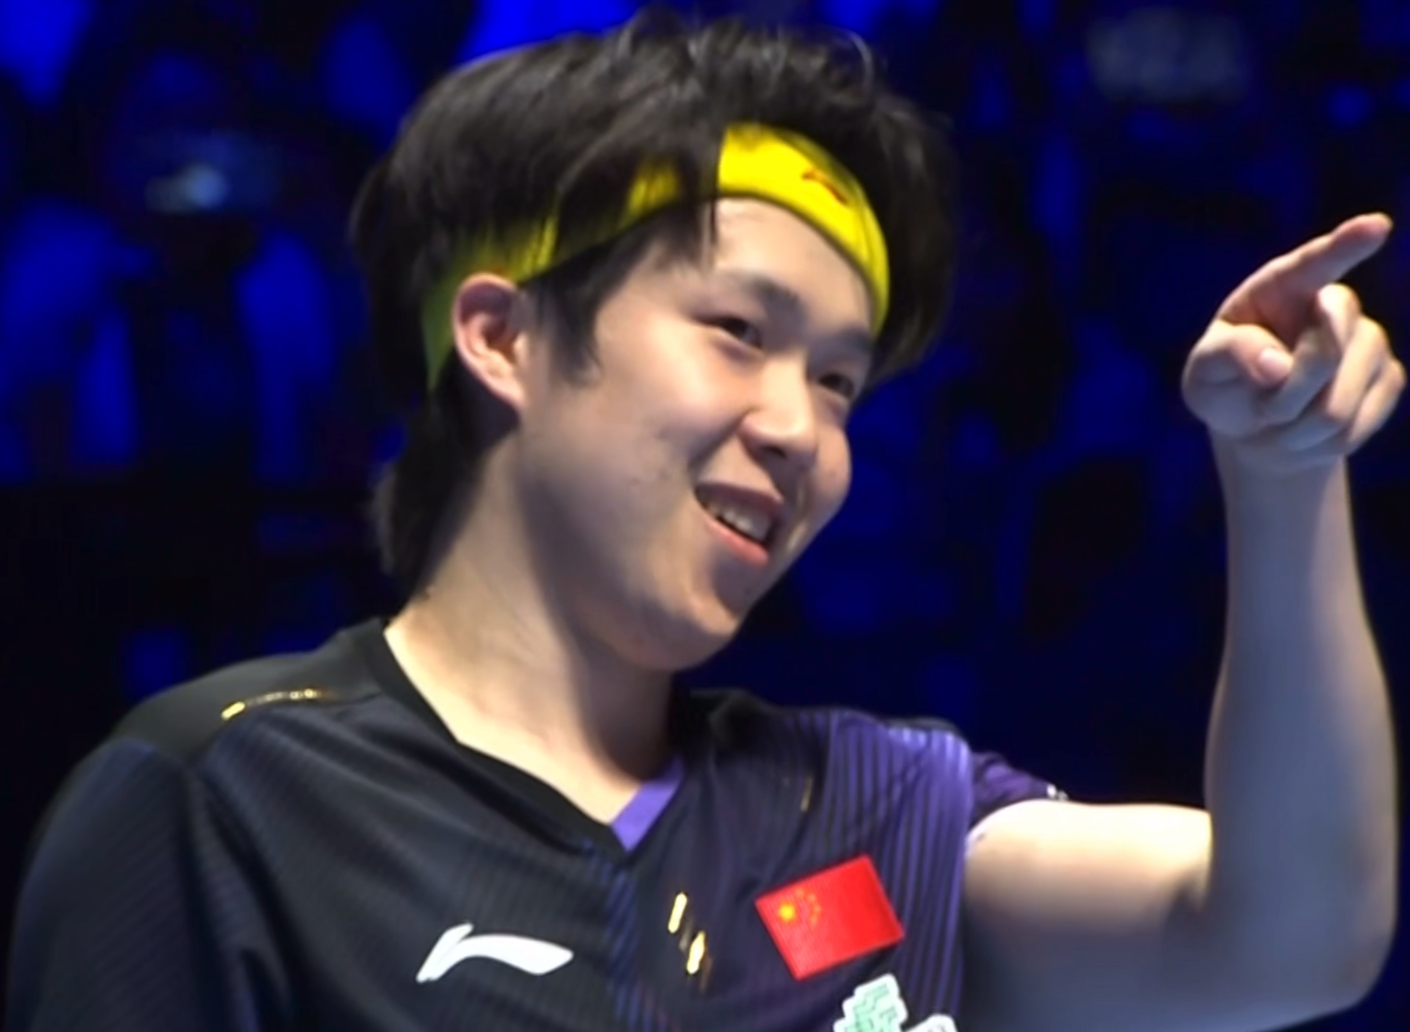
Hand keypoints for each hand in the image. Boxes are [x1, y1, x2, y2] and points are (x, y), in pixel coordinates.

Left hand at [1181, 214, 1404, 475]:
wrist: (1258, 427)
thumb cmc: (1225, 388)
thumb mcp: (1204, 373)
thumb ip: (1229, 357)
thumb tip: (1277, 364)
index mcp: (1280, 289)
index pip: (1314, 264)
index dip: (1345, 245)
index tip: (1376, 226)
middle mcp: (1331, 305)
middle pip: (1324, 350)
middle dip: (1285, 396)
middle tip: (1260, 410)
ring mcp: (1368, 340)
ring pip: (1339, 400)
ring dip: (1297, 427)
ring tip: (1278, 421)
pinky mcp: (1389, 378)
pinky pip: (1357, 425)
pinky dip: (1320, 444)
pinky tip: (1307, 432)